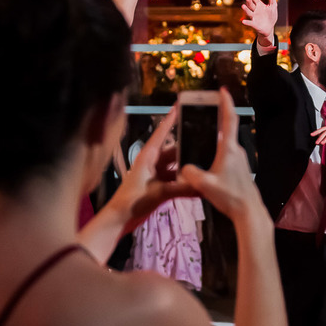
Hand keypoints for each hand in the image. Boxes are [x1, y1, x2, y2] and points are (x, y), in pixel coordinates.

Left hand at [109, 108, 195, 231]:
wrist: (119, 219)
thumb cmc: (133, 200)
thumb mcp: (160, 192)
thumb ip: (182, 189)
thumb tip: (203, 186)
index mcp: (148, 156)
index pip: (161, 133)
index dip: (170, 119)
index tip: (179, 106)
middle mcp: (152, 162)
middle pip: (173, 150)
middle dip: (188, 146)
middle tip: (206, 140)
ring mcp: (155, 174)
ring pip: (175, 166)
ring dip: (187, 166)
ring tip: (206, 161)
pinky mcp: (157, 186)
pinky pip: (174, 179)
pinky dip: (184, 180)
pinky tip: (197, 181)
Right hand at [180, 88, 265, 221]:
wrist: (249, 211)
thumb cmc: (229, 196)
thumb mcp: (204, 184)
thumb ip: (190, 174)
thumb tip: (184, 168)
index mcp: (229, 149)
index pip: (229, 120)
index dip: (226, 104)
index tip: (223, 91)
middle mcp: (236, 151)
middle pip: (226, 131)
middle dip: (216, 121)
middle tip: (204, 113)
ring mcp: (240, 161)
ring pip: (225, 146)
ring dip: (215, 141)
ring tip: (200, 140)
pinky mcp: (241, 170)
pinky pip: (227, 156)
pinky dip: (217, 153)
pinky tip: (208, 162)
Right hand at [242, 0, 278, 50]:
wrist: (269, 28)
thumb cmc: (270, 16)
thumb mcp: (273, 5)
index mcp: (259, 5)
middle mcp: (255, 10)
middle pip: (251, 5)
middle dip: (249, 2)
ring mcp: (254, 17)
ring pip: (249, 12)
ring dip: (246, 10)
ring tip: (243, 6)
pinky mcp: (254, 24)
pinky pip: (250, 23)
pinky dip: (247, 22)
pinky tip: (243, 22)